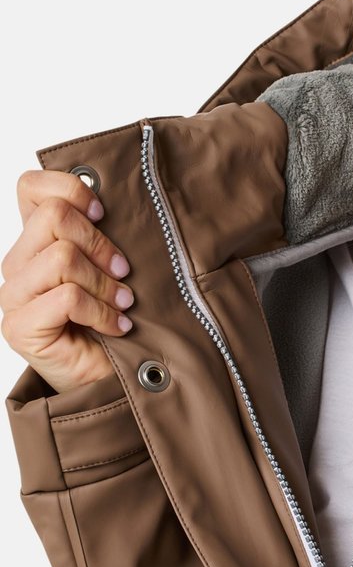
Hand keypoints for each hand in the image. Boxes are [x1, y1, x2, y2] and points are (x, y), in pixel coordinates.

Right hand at [0, 169, 134, 393]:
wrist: (116, 380)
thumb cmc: (117, 320)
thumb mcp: (114, 267)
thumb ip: (103, 234)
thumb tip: (112, 200)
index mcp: (37, 243)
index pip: (31, 187)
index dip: (70, 189)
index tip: (103, 213)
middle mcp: (18, 266)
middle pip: (54, 216)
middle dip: (100, 243)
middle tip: (124, 271)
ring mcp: (14, 297)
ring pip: (62, 256)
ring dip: (104, 282)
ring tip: (122, 302)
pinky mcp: (20, 327)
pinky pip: (67, 297)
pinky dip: (102, 311)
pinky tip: (117, 326)